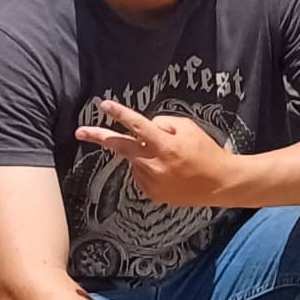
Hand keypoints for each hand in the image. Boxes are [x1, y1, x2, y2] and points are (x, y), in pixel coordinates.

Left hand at [77, 103, 246, 207]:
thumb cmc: (205, 151)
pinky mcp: (151, 193)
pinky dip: (147, 168)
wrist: (219, 184)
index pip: (137, 126)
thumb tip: (145, 127)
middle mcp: (154, 164)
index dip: (120, 114)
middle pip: (120, 146)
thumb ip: (163, 124)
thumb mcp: (189, 128)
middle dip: (99, 137)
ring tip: (166, 158)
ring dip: (139, 154)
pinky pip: (140, 175)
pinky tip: (166, 171)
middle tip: (80, 131)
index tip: (104, 105)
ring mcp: (151, 181)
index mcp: (165, 145)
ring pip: (133, 160)